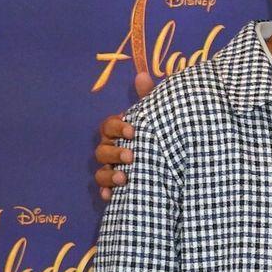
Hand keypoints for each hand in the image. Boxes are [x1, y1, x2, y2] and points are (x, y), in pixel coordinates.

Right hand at [94, 72, 154, 199]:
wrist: (171, 162)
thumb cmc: (158, 134)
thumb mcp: (157, 116)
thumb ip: (148, 97)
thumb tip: (142, 74)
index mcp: (118, 132)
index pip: (108, 126)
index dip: (117, 127)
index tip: (133, 130)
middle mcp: (111, 150)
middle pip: (102, 150)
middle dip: (115, 153)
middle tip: (132, 156)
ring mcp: (111, 169)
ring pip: (100, 172)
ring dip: (110, 175)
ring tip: (125, 178)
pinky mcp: (116, 188)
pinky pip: (104, 192)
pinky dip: (106, 194)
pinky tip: (111, 197)